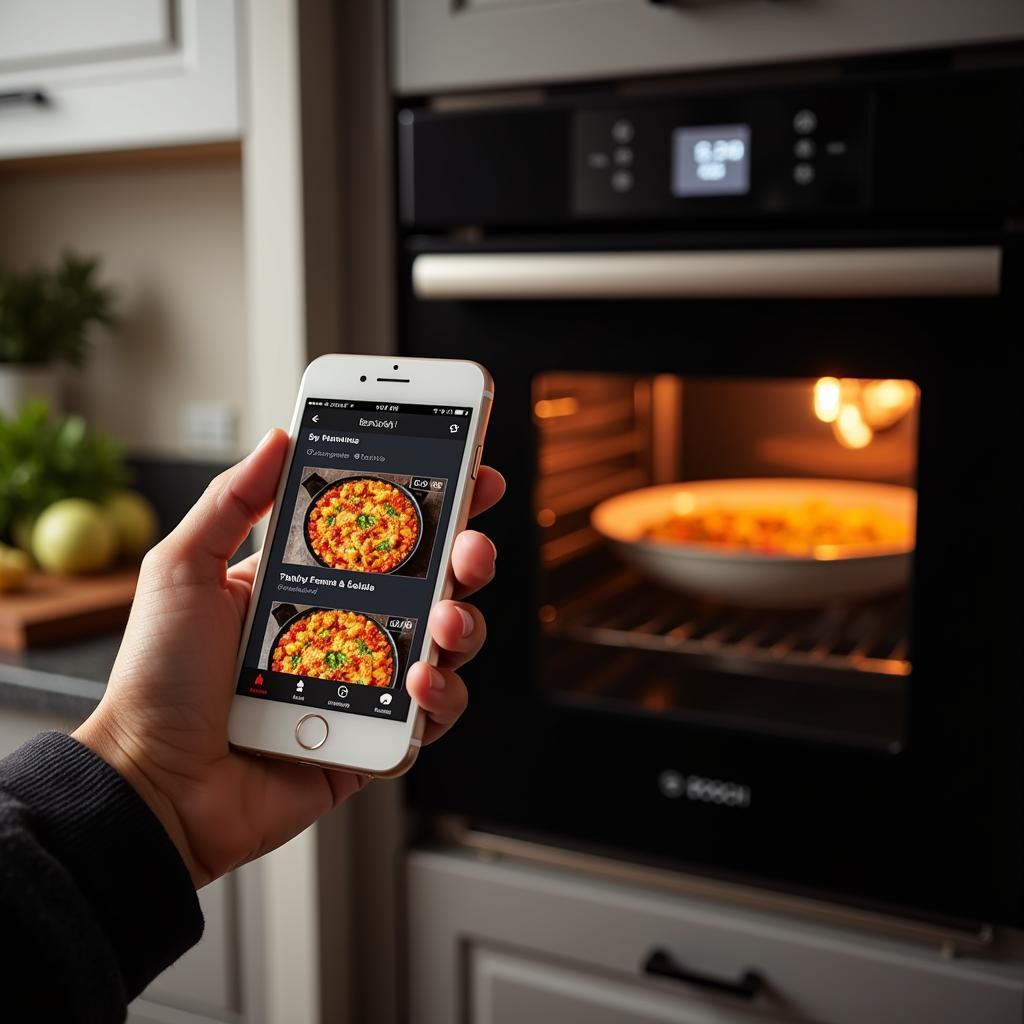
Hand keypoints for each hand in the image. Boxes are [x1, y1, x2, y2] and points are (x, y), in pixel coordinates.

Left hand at [74, 429, 503, 887]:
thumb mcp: (184, 569)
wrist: (152, 782)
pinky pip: (431, 716)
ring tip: (444, 621)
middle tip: (471, 547)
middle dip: (468, 557)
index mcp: (311, 583)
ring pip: (446, 647)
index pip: (385, 535)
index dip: (432, 505)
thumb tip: (281, 436)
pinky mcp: (376, 739)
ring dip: (464, 625)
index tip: (468, 475)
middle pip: (432, 585)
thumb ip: (233, 500)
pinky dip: (440, 697)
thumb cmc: (157, 678)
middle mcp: (348, 630)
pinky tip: (417, 682)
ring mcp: (367, 684)